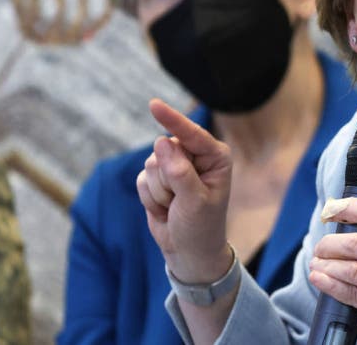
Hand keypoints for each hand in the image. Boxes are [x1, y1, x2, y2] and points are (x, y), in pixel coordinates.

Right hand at [136, 98, 233, 282]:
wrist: (189, 251)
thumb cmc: (201, 227)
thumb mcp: (195, 202)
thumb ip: (180, 172)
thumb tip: (162, 142)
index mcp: (215, 156)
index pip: (191, 134)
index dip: (172, 120)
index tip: (154, 105)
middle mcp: (196, 156)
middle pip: (165, 150)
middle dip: (167, 179)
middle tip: (181, 201)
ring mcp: (175, 165)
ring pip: (151, 165)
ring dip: (159, 191)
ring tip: (175, 206)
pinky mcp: (158, 177)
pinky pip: (141, 179)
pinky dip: (150, 198)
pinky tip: (164, 208)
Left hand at [308, 198, 356, 343]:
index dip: (346, 207)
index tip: (331, 209)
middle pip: (355, 243)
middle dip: (329, 242)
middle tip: (321, 244)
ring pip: (350, 270)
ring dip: (326, 265)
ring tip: (316, 263)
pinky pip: (355, 296)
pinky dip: (332, 287)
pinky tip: (321, 280)